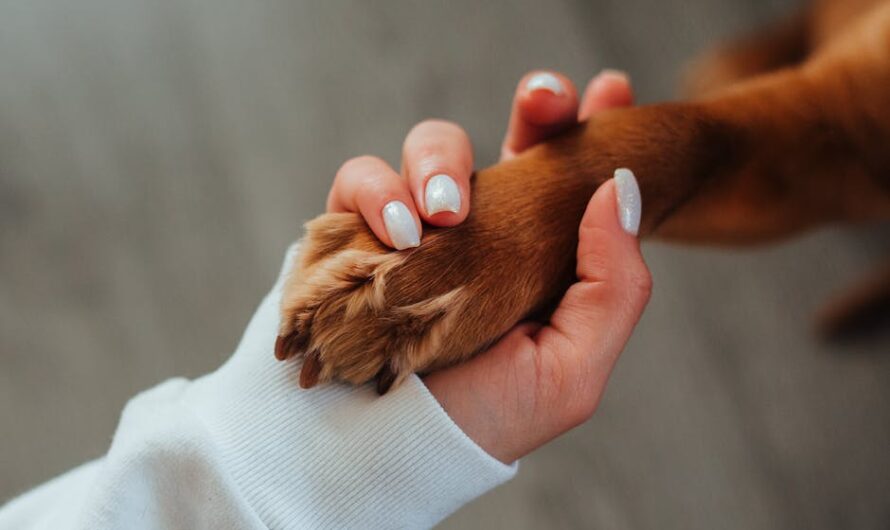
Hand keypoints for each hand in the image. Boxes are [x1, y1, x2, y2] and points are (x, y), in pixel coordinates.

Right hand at [326, 69, 648, 462]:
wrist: (383, 454)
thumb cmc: (480, 418)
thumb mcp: (571, 370)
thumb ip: (612, 286)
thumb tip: (621, 188)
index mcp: (535, 255)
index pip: (568, 177)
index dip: (589, 128)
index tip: (611, 91)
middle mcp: (479, 232)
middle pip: (509, 139)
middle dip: (535, 108)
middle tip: (545, 99)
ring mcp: (416, 227)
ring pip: (431, 146)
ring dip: (438, 161)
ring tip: (440, 215)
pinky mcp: (355, 232)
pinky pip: (360, 179)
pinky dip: (375, 193)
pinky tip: (397, 232)